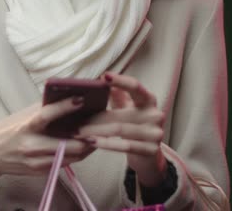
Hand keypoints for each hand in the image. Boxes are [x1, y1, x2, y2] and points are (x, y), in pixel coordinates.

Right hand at [0, 97, 95, 203]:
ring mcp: (37, 161)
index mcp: (26, 127)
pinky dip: (77, 154)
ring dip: (87, 146)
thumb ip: (40, 108)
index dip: (65, 107)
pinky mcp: (41, 171)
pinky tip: (85, 145)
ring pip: (71, 156)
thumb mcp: (20, 116)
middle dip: (87, 136)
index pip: (47, 115)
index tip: (80, 99)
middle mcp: (32, 146)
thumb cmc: (7, 131)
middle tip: (101, 125)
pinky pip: (66, 163)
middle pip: (67, 143)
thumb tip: (63, 96)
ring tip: (98, 134)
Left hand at [75, 72, 167, 186]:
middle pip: (120, 114)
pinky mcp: (151, 150)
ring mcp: (155, 134)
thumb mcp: (126, 107)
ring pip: (119, 130)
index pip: (135, 87)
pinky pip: (124, 146)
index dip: (121, 81)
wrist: (148, 154)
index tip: (104, 77)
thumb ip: (117, 94)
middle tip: (76, 121)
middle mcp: (155, 115)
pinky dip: (105, 144)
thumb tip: (101, 78)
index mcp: (149, 100)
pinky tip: (91, 142)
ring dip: (95, 131)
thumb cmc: (133, 125)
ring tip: (78, 133)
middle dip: (96, 118)